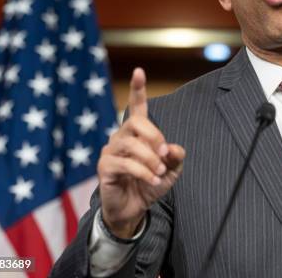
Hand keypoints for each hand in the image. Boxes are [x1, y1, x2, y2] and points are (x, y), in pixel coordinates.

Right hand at [97, 68, 184, 237]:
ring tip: (160, 172)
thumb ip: (176, 156)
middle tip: (164, 155)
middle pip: (135, 122)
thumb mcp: (172, 170)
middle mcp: (121, 137)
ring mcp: (110, 151)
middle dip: (154, 136)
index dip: (138, 89)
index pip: (136, 107)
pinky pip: (124, 163)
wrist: (134, 209)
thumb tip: (172, 148)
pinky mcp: (105, 167)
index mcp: (137, 133)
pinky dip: (143, 172)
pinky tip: (153, 180)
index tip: (139, 71)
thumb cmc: (150, 184)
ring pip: (130, 144)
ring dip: (150, 158)